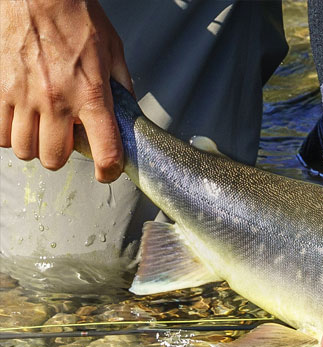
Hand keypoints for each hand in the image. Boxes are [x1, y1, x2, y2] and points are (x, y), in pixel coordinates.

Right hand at [0, 0, 132, 181]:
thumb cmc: (76, 15)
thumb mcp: (113, 51)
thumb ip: (121, 85)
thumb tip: (128, 110)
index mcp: (91, 94)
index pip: (105, 150)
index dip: (108, 170)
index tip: (107, 172)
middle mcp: (57, 100)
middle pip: (54, 158)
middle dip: (63, 156)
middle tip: (67, 142)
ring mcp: (25, 96)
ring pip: (25, 149)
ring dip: (35, 146)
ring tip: (43, 131)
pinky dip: (8, 134)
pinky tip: (20, 122)